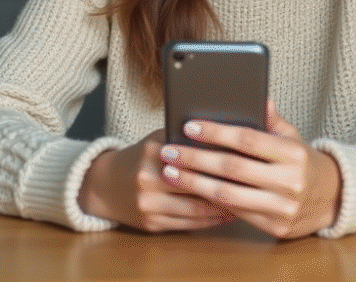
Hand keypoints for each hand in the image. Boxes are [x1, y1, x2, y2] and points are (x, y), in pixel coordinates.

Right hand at [77, 128, 234, 232]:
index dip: (221, 160)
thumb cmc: (140, 158)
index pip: (194, 156)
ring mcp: (148, 204)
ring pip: (195, 208)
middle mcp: (147, 178)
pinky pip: (188, 224)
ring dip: (223, 207)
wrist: (105, 185)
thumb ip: (184, 136)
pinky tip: (226, 215)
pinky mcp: (151, 223)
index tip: (244, 160)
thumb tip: (224, 131)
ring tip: (244, 201)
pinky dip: (210, 220)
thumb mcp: (158, 138)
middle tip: (251, 183)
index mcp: (152, 151)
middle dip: (226, 184)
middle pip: (196, 184)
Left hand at [158, 101, 342, 238]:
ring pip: (228, 195)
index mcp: (293, 153)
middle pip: (232, 168)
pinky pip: (235, 213)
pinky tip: (191, 191)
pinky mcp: (275, 227)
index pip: (247, 139)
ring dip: (194, 184)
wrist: (332, 198)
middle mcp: (289, 181)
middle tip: (169, 152)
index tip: (190, 127)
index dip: (216, 133)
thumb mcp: (293, 136)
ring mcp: (282, 207)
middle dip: (195, 159)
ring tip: (171, 173)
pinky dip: (210, 201)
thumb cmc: (303, 162)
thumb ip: (271, 119)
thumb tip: (257, 95)